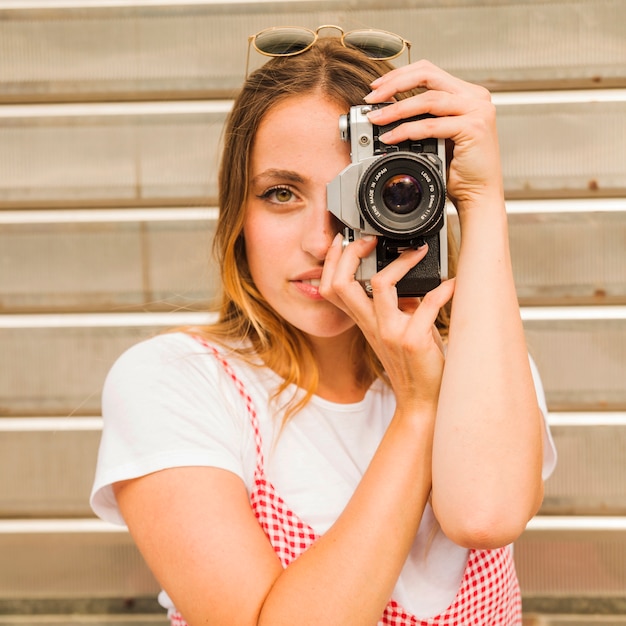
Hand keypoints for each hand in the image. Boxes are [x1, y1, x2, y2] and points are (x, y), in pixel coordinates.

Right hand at [320, 234, 454, 414]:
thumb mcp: (396, 330)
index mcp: (364, 321)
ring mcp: (390, 332)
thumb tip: (410, 277)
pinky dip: (443, 290)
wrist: (422, 400)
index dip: (334, 261)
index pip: (332, 287)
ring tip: (419, 252)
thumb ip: (397, 305)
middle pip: (341, 283)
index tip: (347, 240)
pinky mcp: (413, 340)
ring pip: (381, 285)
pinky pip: (427, 304)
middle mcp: (371, 325)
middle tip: (372, 239)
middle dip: (352, 253)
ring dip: (402, 262)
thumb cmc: (413, 364)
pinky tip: (454, 284)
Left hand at [363, 60, 503, 215]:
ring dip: (397, 109)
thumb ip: (424, 117)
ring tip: (376, 119)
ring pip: (428, 99)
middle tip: (371, 99)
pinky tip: (391, 137)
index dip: (400, 75)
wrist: (478, 194)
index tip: (377, 87)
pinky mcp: (474, 128)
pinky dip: (407, 130)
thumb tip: (388, 109)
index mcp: (467, 94)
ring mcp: (477, 111)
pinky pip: (432, 125)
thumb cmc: (459, 170)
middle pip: (428, 76)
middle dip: (394, 84)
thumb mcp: (439, 135)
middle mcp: (475, 97)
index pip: (429, 72)